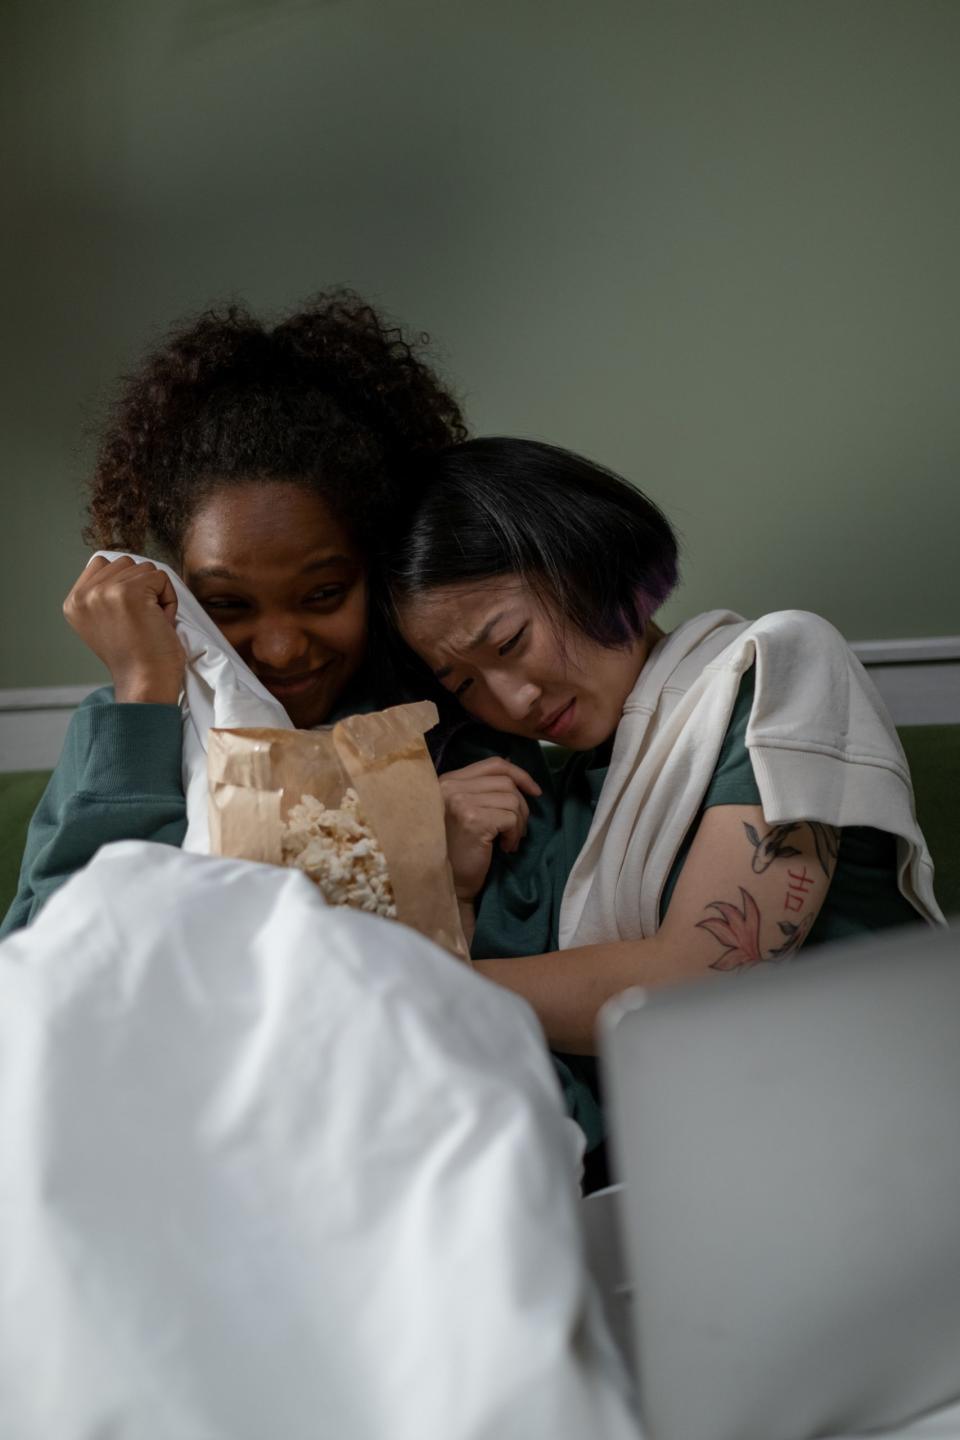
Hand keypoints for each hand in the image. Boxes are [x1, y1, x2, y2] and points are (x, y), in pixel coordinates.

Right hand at [63, 556, 185, 703]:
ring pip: (145, 568)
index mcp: (74, 602)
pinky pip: (161, 578)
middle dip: (142, 589)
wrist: (145, 682)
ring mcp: (105, 591)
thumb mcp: (103, 622)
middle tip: (141, 622)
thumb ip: (103, 594)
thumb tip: (123, 566)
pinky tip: (158, 623)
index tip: (127, 617)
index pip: (102, 564)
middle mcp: (84, 595)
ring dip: (156, 594)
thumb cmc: (135, 657)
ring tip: (149, 622)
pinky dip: (168, 599)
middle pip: (126, 563)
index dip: (125, 584)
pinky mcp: (130, 592)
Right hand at [440, 758, 541, 901]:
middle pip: (506, 782)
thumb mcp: (465, 810)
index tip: (535, 792)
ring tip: (508, 841)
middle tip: (517, 830)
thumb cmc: (458, 848)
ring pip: (512, 800)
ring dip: (518, 824)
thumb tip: (516, 770)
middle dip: (522, 806)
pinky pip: (511, 818)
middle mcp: (451, 787)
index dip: (519, 774)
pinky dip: (514, 835)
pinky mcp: (474, 820)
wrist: (447, 881)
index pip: (493, 764)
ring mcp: (461, 802)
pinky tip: (503, 848)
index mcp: (449, 781)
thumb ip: (482, 789)